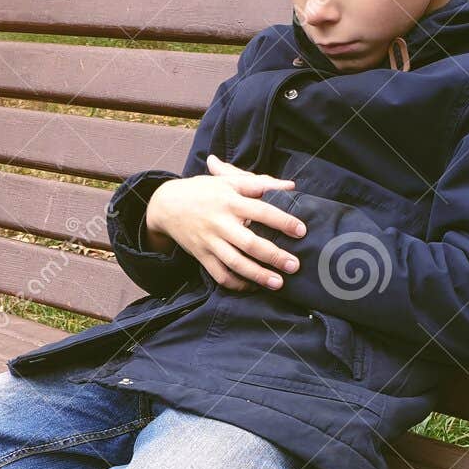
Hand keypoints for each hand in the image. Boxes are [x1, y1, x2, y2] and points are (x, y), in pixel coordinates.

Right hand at [145, 153, 306, 290]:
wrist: (166, 205)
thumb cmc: (203, 191)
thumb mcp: (229, 181)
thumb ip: (260, 183)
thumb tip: (291, 186)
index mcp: (230, 201)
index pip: (261, 211)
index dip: (282, 221)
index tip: (301, 231)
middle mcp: (220, 223)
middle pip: (250, 243)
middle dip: (274, 256)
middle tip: (295, 265)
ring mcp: (210, 242)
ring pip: (235, 263)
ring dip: (258, 275)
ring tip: (278, 283)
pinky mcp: (202, 256)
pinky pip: (220, 275)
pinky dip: (237, 284)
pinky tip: (253, 286)